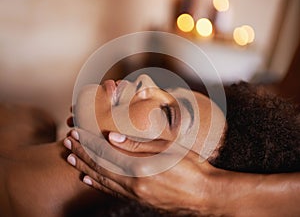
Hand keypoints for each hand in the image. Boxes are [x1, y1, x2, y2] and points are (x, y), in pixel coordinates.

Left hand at [64, 129, 219, 214]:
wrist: (205, 195)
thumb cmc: (192, 167)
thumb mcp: (168, 148)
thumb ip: (137, 144)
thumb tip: (112, 137)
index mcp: (140, 167)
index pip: (106, 152)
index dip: (89, 142)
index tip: (76, 132)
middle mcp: (133, 183)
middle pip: (100, 166)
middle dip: (82, 152)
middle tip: (68, 141)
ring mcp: (135, 194)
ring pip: (103, 180)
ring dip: (85, 167)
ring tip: (71, 158)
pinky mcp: (139, 200)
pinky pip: (112, 191)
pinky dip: (97, 184)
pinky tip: (87, 180)